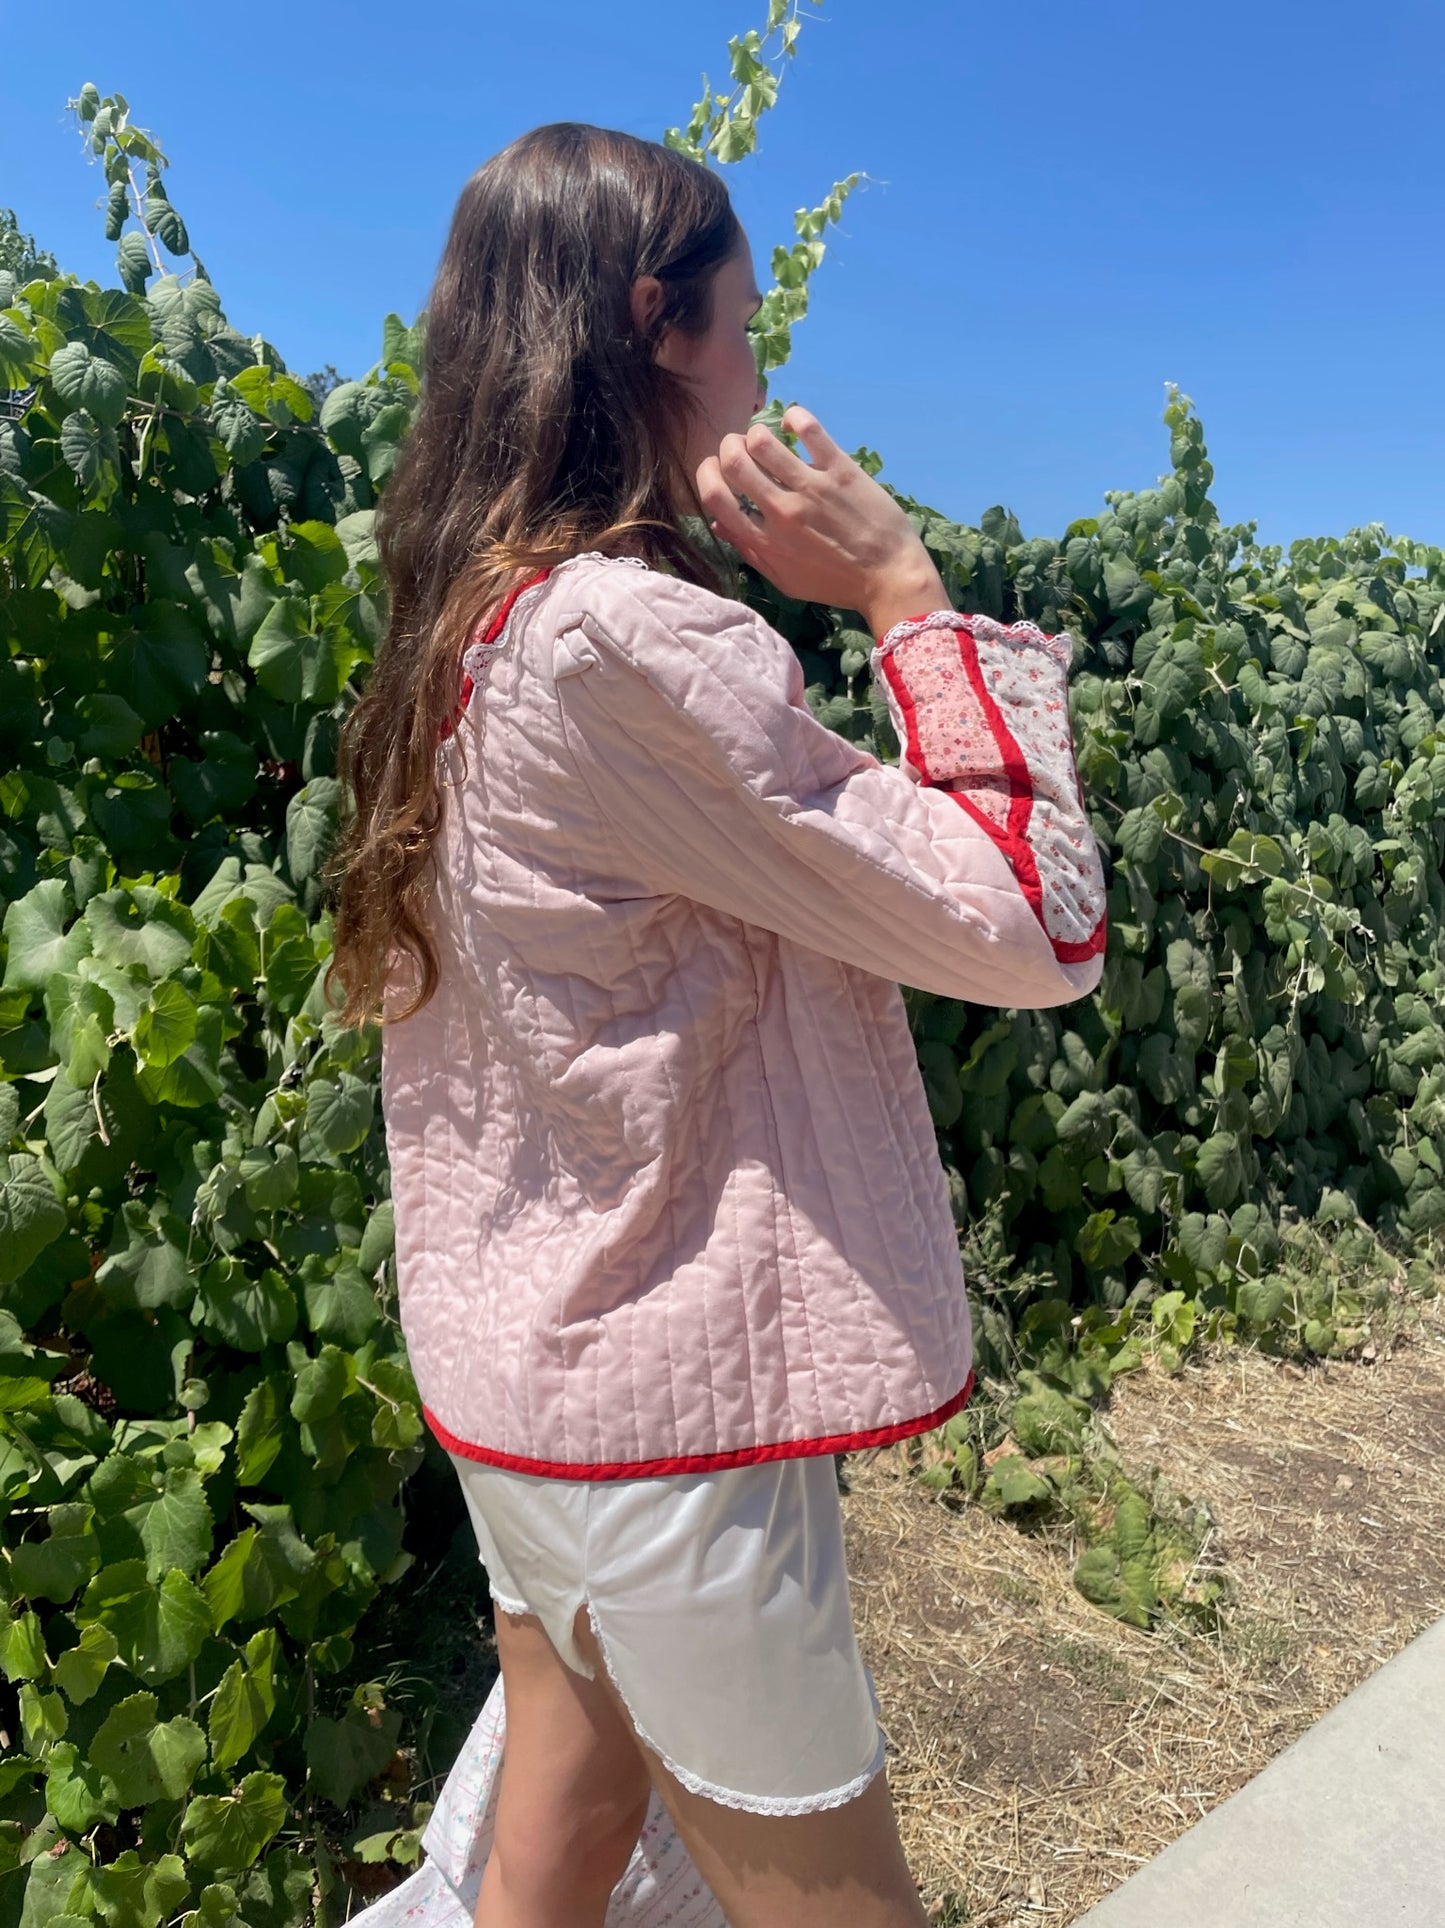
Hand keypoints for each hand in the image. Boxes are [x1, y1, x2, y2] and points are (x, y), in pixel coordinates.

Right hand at [695, 405, 946, 635]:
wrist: (890, 577)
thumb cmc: (836, 583)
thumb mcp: (786, 580)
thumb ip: (751, 553)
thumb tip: (719, 524)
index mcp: (765, 541)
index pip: (715, 499)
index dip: (706, 476)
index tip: (715, 470)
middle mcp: (782, 512)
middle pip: (733, 463)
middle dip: (727, 447)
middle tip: (738, 447)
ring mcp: (811, 488)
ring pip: (763, 441)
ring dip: (755, 433)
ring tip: (764, 437)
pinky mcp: (840, 470)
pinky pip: (809, 429)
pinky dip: (794, 417)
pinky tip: (793, 422)